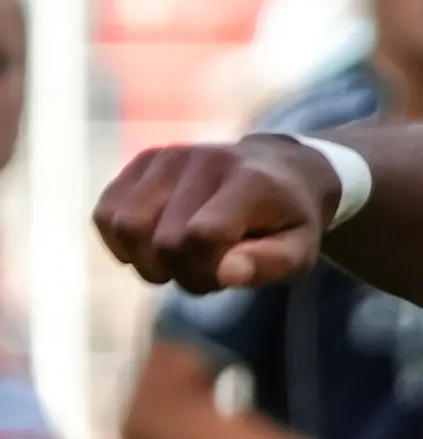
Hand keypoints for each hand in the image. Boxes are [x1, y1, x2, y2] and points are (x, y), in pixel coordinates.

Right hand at [93, 135, 341, 294]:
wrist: (281, 170)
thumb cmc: (290, 222)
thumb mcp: (300, 253)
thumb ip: (268, 265)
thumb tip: (223, 273)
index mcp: (249, 183)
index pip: (200, 237)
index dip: (202, 274)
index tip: (220, 282)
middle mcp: (204, 161)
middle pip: (161, 239)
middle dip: (177, 273)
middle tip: (203, 275)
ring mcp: (169, 156)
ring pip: (124, 225)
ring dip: (145, 261)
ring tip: (177, 262)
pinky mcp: (145, 160)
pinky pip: (106, 212)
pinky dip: (120, 243)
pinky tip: (149, 249)